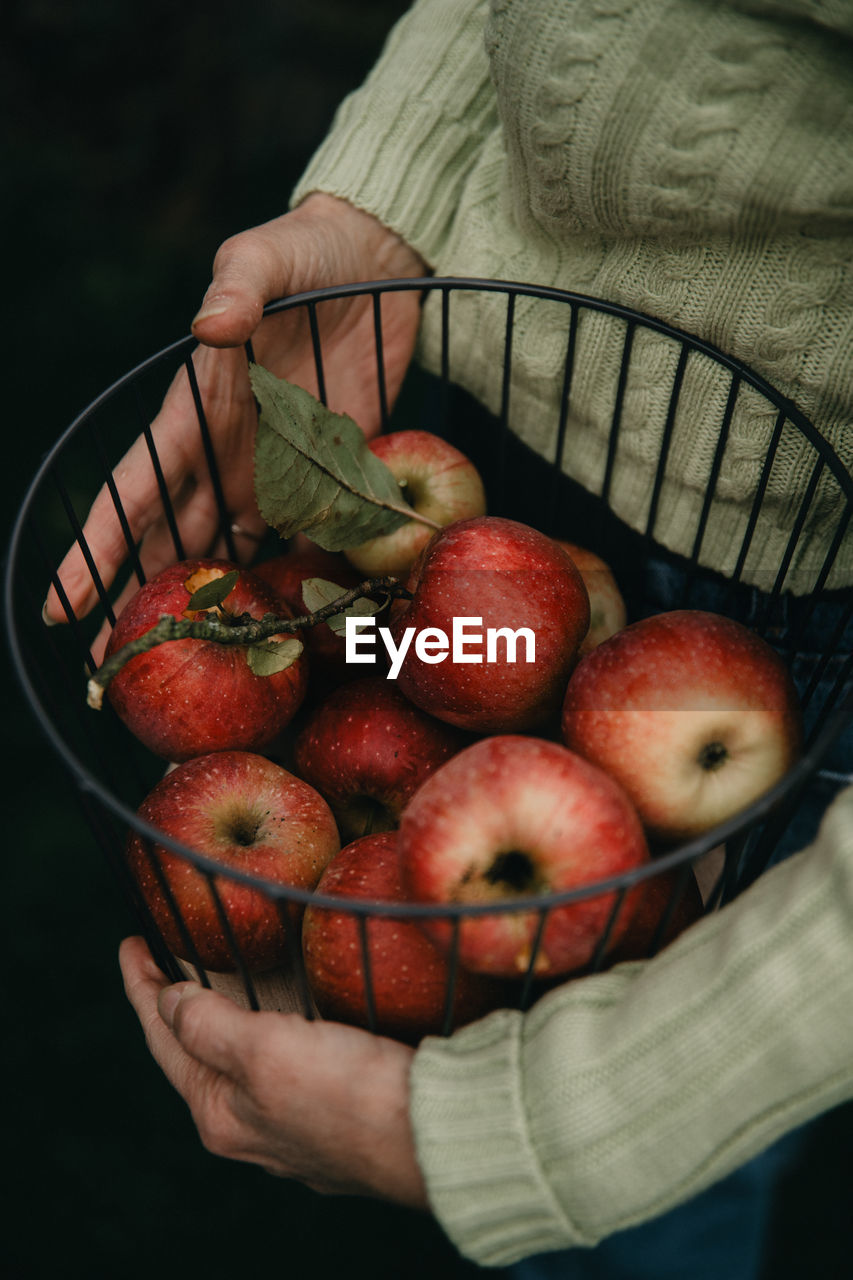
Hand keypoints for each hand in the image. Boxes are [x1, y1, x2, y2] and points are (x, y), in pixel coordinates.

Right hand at [46, 194, 426, 660]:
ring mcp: (278, 474)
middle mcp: (228, 456)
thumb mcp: (263, 256)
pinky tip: (280, 629)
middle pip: (172, 543)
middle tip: (112, 668)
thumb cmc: (305, 253)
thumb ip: (239, 287)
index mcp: (196, 413)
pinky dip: (290, 582)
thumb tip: (212, 320)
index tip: (62, 607)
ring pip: (229, 556)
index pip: (135, 492)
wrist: (376, 262)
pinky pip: (304, 542)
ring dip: (207, 608)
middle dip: (140, 603)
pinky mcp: (328, 478)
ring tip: (185, 666)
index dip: (100, 549)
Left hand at [119, 936, 428, 1206]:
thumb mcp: (264, 1052)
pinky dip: (276, 1029)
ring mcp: (295, 1124)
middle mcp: (252, 1126)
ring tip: (223, 976)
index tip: (131, 942)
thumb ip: (207, 1024)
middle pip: (202, 1051)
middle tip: (173, 955)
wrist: (435, 1133)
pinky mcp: (337, 1111)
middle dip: (184, 1005)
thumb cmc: (347, 1093)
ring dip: (232, 1016)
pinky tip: (292, 1014)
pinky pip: (288, 1062)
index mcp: (221, 1114)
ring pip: (247, 1058)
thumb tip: (169, 1001)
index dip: (143, 987)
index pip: (165, 1039)